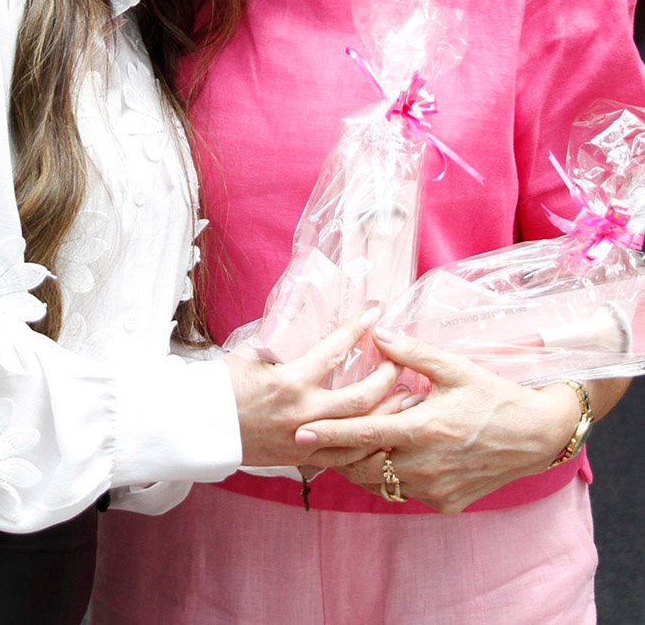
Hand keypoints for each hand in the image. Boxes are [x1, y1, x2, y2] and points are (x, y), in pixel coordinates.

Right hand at [225, 309, 399, 469]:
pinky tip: (386, 433)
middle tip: (400, 359)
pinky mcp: (303, 459)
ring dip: (388, 412)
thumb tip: (300, 310)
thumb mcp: (250, 352)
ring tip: (408, 397)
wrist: (202, 428)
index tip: (377, 311)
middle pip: (361, 396)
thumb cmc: (222, 385)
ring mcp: (306, 440)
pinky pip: (346, 458)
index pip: (335, 350)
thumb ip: (279, 336)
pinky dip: (370, 445)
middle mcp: (304, 413)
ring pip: (361, 431)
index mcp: (290, 381)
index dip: (358, 328)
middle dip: (387, 376)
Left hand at [304, 329, 582, 513]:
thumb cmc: (494, 395)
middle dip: (336, 455)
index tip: (300, 432)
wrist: (536, 436)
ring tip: (340, 452)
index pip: (364, 432)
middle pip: (363, 466)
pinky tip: (386, 461)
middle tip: (313, 443)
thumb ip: (411, 353)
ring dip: (360, 469)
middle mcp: (425, 465)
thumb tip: (375, 333)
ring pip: (381, 485)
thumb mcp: (454, 368)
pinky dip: (391, 479)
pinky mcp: (447, 504)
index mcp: (423, 428)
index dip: (329, 433)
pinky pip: (406, 494)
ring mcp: (436, 489)